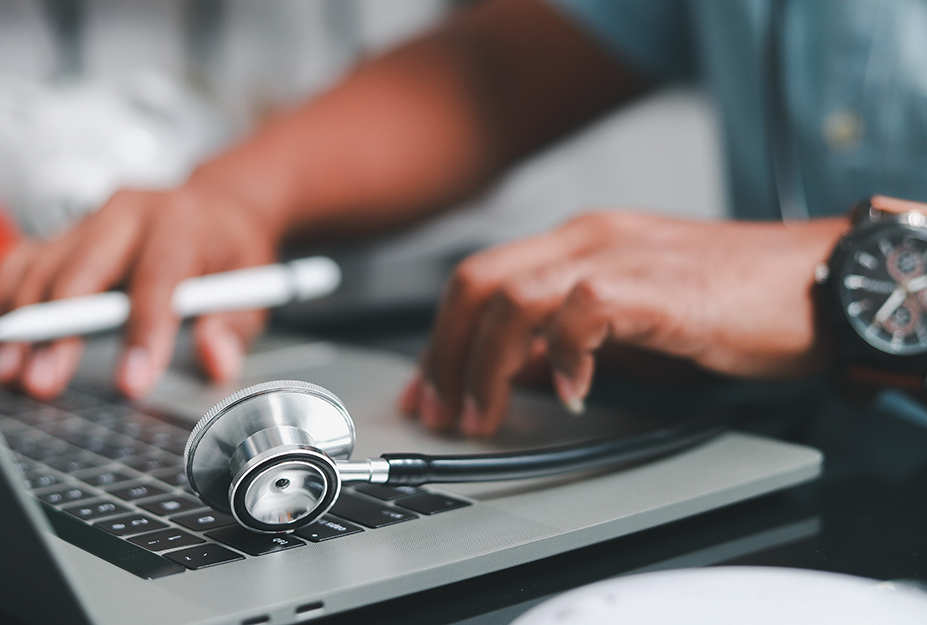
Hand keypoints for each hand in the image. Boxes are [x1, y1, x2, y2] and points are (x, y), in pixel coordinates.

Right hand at [0, 179, 281, 399]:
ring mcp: (92, 218)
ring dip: (20, 319)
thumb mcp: (253, 283)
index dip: (143, 333)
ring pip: (43, 263)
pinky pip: (25, 259)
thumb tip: (215, 359)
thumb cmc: (231, 250)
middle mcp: (129, 213)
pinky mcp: (67, 231)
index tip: (130, 383)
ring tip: (8, 369)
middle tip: (41, 381)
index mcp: (181, 224)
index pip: (158, 279)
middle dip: (58, 329)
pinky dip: (4, 298)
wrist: (217, 204)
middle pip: (83, 269)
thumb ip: (234, 325)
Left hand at [399, 210, 846, 436]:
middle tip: (440, 412)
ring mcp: (619, 255)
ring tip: (484, 415)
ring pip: (510, 296)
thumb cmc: (735, 300)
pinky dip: (562, 355)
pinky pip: (580, 310)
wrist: (820, 281)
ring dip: (483, 365)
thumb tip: (509, 375)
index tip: (427, 389)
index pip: (479, 279)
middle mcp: (588, 237)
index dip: (440, 339)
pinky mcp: (655, 285)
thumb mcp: (628, 326)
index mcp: (578, 242)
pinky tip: (570, 392)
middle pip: (476, 282)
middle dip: (444, 354)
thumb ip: (565, 342)